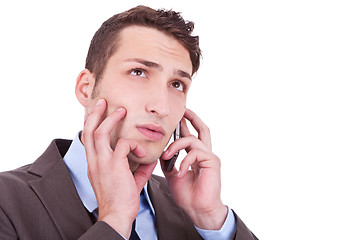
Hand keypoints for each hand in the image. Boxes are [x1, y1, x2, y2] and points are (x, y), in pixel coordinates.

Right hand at [82, 99, 156, 237]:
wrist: (117, 215)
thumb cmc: (121, 200)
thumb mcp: (127, 181)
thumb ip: (136, 168)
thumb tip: (149, 159)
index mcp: (95, 164)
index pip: (88, 139)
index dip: (90, 124)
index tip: (97, 114)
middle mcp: (94, 161)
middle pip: (89, 130)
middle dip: (95, 113)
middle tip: (103, 102)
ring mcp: (102, 161)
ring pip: (100, 131)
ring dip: (111, 118)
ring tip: (121, 111)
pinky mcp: (113, 164)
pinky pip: (124, 144)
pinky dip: (135, 145)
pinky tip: (142, 154)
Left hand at [160, 109, 227, 229]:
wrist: (198, 210)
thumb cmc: (188, 195)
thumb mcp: (173, 175)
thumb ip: (169, 162)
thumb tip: (161, 153)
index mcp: (196, 156)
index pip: (191, 136)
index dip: (185, 125)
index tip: (178, 117)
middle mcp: (204, 154)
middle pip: (202, 129)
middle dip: (193, 118)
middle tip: (184, 111)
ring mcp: (209, 157)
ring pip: (192, 139)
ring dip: (176, 145)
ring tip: (167, 155)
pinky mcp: (212, 162)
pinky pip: (195, 152)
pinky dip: (185, 161)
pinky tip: (181, 172)